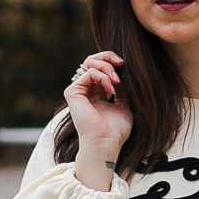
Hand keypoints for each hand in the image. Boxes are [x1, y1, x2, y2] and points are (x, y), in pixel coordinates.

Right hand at [65, 51, 132, 189]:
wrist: (106, 142)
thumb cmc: (116, 130)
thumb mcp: (125, 104)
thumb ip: (123, 89)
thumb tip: (124, 73)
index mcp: (96, 92)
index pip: (100, 66)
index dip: (111, 60)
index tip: (124, 63)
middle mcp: (86, 89)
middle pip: (92, 59)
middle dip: (107, 56)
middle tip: (121, 62)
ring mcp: (78, 90)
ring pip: (89, 63)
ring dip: (107, 68)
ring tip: (117, 81)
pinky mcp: (73, 92)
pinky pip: (88, 73)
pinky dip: (102, 77)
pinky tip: (111, 89)